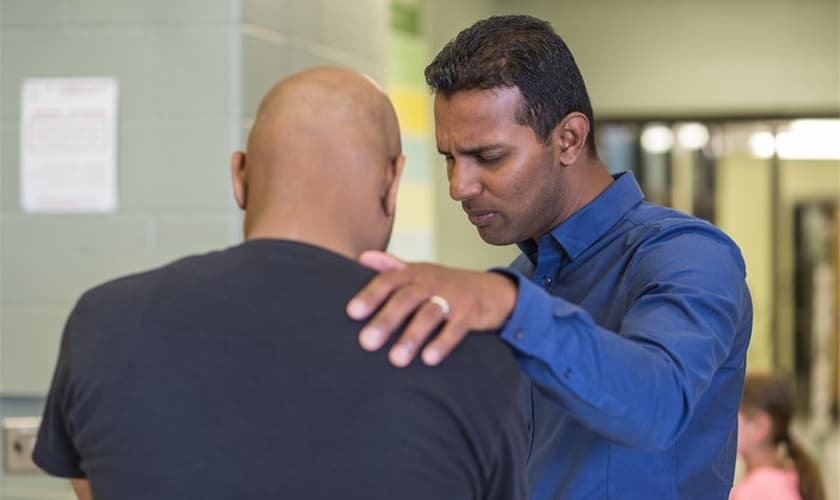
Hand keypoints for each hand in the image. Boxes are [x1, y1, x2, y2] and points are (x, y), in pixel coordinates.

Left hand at [346, 251, 516, 366]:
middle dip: (386, 320)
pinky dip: (443, 343)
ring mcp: (453, 297)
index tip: (352, 312)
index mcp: (415, 274)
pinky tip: (429, 359)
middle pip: (406, 298)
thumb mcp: (420, 272)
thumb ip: (392, 267)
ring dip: (412, 336)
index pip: (389, 280)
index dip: (370, 295)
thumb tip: (361, 257)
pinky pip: (456, 328)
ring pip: (429, 314)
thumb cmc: (446, 285)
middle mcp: (432, 283)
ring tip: (396, 360)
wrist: (493, 290)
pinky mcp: (471, 313)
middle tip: (367, 343)